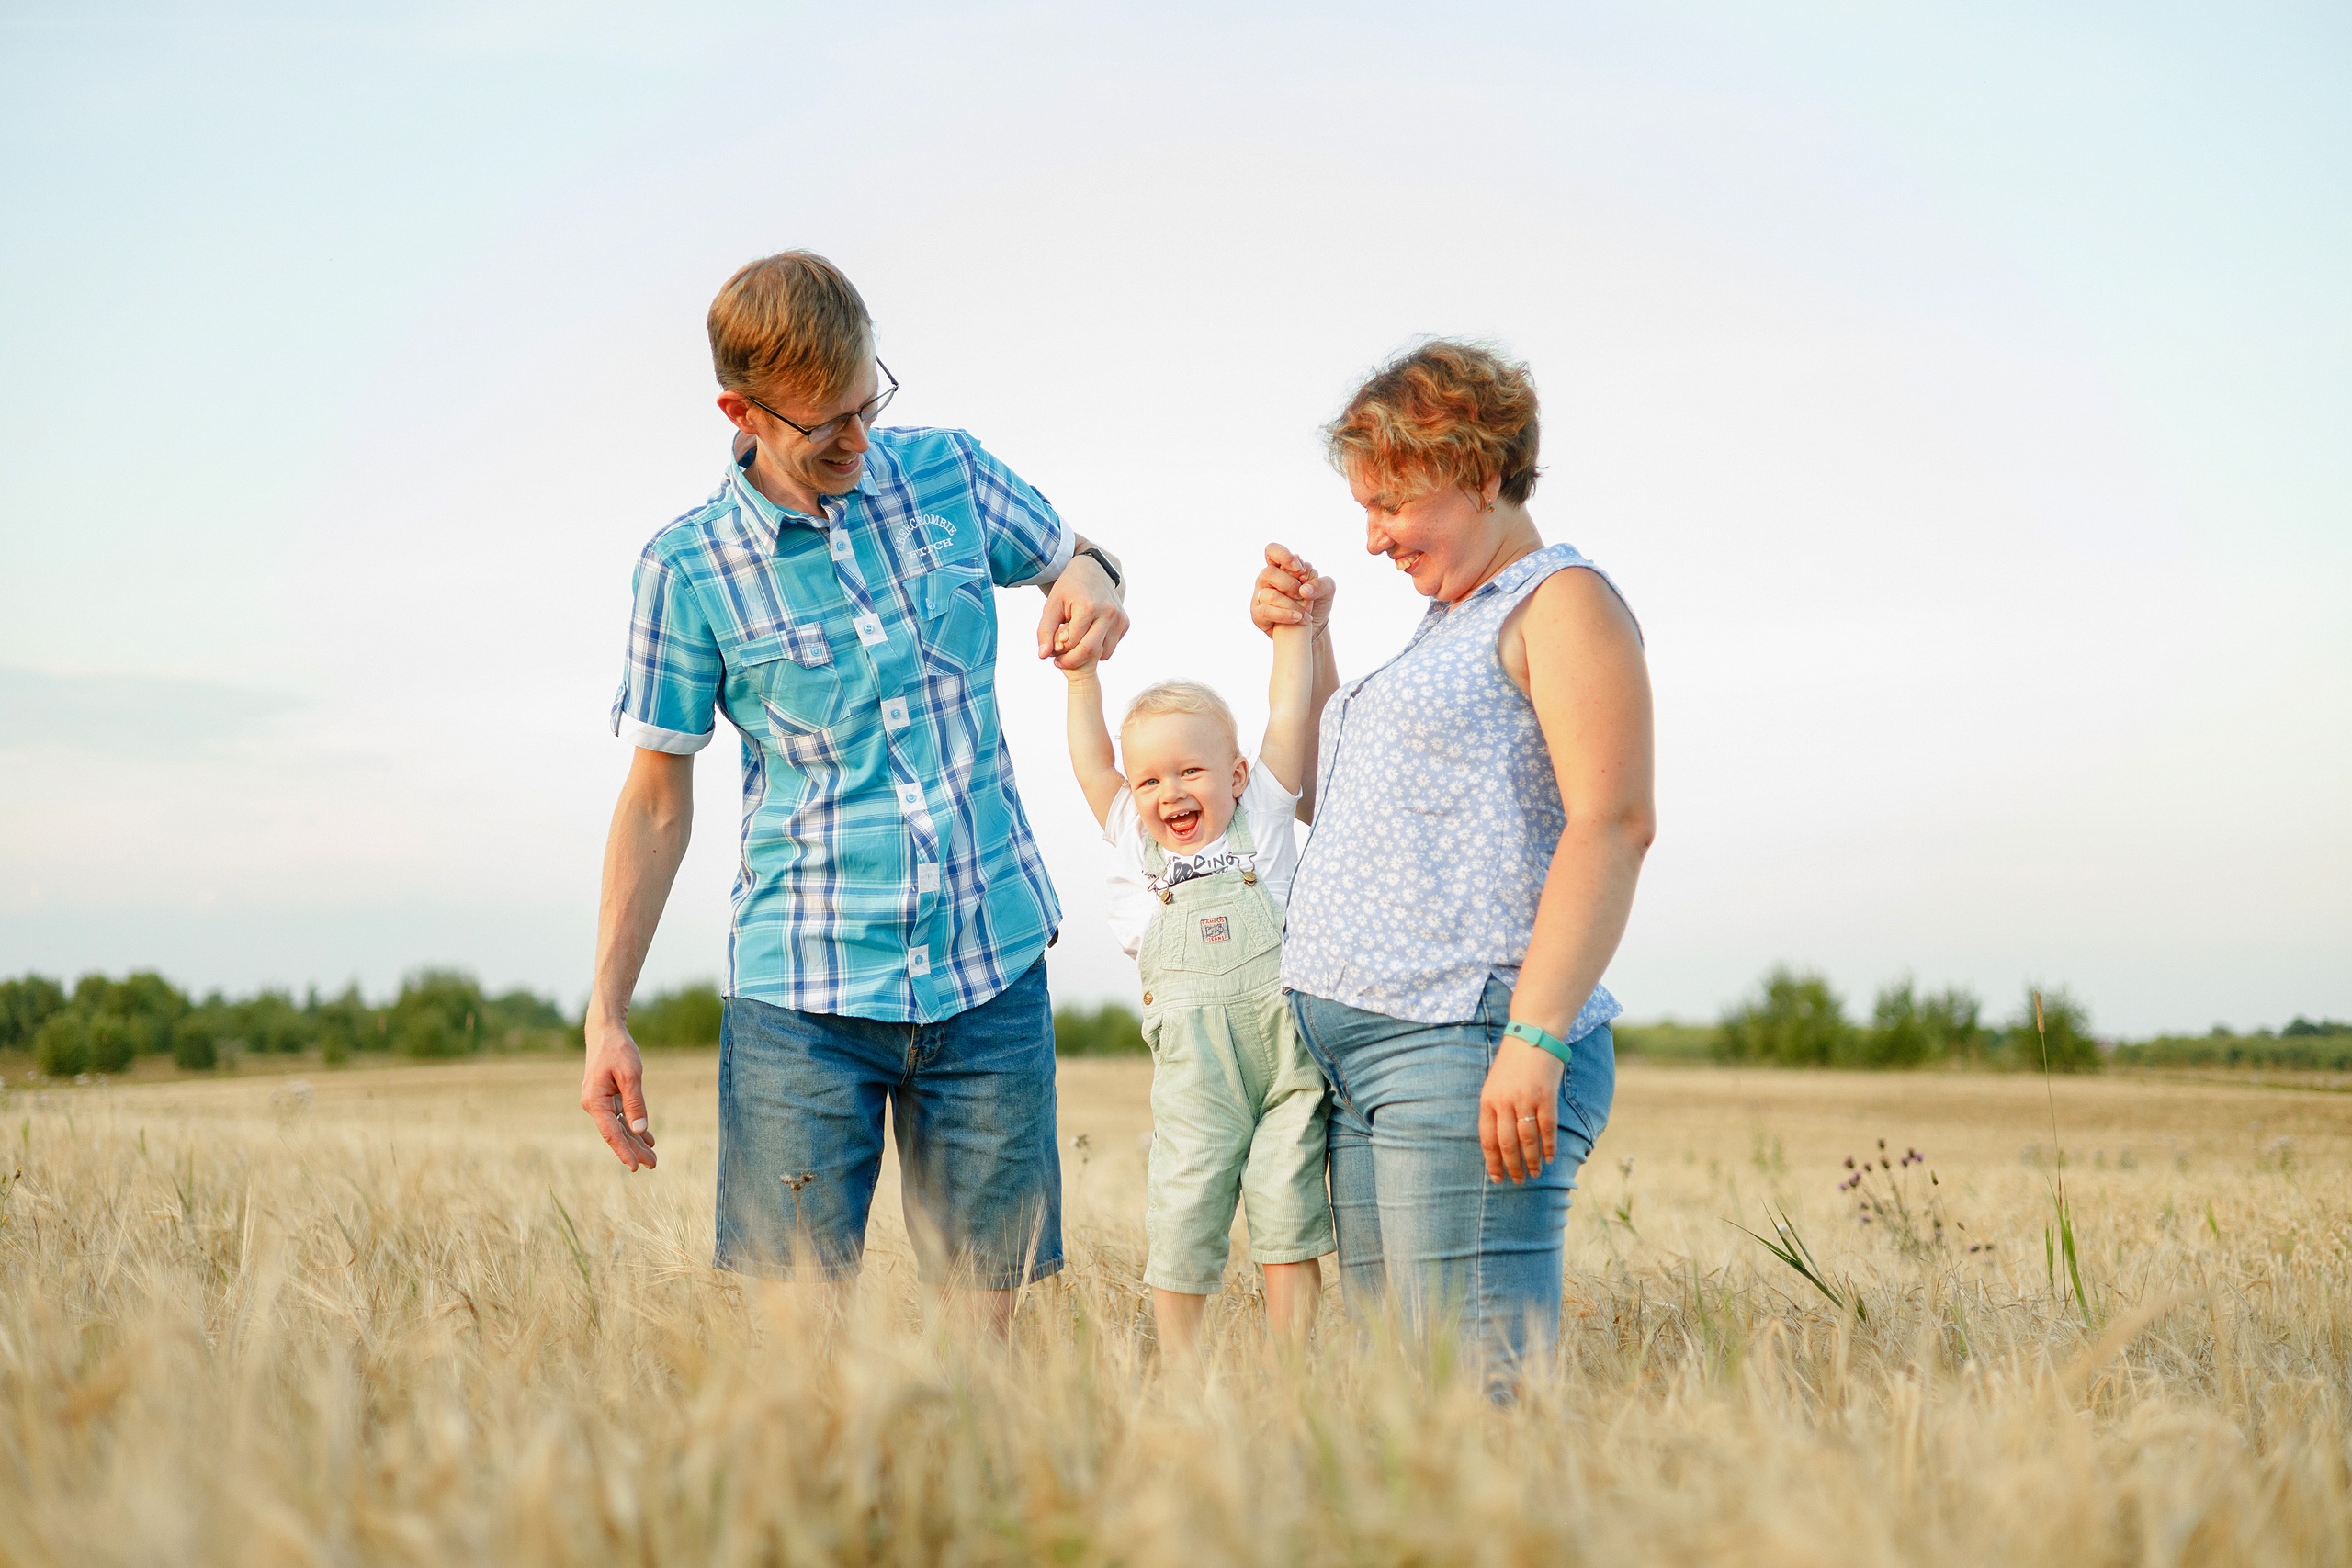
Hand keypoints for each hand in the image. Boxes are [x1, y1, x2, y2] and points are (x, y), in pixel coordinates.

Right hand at [581, 1014, 656, 1170]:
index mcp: (595, 1101)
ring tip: (652, 1157)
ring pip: (620, 1127)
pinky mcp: (607, 1096)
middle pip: (616, 1133)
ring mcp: (600, 1101)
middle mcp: (594, 1104)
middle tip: (654, 1164)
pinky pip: (621, 1116)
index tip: (635, 1167)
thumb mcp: (630, 1075)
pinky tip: (647, 1138)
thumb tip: (640, 1129)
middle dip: (634, 1150)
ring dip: (636, 1141)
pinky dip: (633, 1126)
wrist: (606, 1031)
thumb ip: (635, 1102)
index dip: (623, 1151)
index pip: (611, 1133)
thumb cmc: (617, 1050)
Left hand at [1037, 552, 1128, 669]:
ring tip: (1075, 644)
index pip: (1071, 643)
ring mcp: (1119, 619)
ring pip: (1103, 655)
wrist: (1094, 570)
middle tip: (1060, 660)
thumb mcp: (1052, 605)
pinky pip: (1110, 648)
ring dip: (1086, 656)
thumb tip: (1042, 656)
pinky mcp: (1125, 623)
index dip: (1059, 651)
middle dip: (1072, 661)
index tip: (1052, 650)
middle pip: (1089, 652)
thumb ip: (1045, 631)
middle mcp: (1108, 613)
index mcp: (1088, 607)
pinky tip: (1088, 636)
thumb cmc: (1069, 588)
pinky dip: (1098, 649)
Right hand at [1251, 542, 1333, 636]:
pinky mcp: (1258, 615)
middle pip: (1269, 572)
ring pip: (1268, 594)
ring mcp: (1260, 596)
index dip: (1284, 556)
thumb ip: (1320, 583)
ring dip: (1291, 603)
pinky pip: (1266, 611)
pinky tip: (1298, 618)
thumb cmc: (1316, 603)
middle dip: (1290, 584)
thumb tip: (1303, 590)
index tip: (1300, 570)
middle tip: (1302, 593)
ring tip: (1306, 611)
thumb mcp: (1327, 590)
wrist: (1313, 628)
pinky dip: (1285, 614)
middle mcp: (1267, 579)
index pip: (1272, 550)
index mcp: (1280, 567)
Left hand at [1479, 1036, 1564, 1183]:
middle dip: (1512, 1166)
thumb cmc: (1512, 1064)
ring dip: (1531, 1160)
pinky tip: (1550, 1157)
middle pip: (1507, 1143)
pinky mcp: (1545, 1096)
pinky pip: (1547, 1127)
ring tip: (1535, 1173)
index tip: (1497, 1178)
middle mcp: (1504, 1102)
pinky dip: (1549, 1145)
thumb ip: (1494, 1110)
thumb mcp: (1494, 1085)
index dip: (1492, 1161)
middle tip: (1519, 1180)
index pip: (1487, 1139)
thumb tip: (1498, 1143)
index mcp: (1488, 1100)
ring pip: (1527, 1139)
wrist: (1532, 1036)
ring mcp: (1525, 1099)